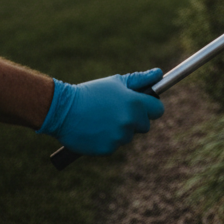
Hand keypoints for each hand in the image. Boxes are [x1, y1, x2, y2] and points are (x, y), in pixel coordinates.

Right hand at [37, 69, 164, 154]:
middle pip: (144, 125)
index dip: (152, 108)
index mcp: (135, 103)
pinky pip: (114, 145)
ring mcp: (119, 137)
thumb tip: (160, 73)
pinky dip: (107, 140)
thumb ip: (141, 80)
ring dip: (120, 130)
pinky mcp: (107, 149)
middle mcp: (130, 121)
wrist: (64, 110)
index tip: (146, 106)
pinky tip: (96, 130)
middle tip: (118, 111)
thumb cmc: (92, 93)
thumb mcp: (117, 82)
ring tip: (103, 119)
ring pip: (128, 136)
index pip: (158, 110)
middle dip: (136, 120)